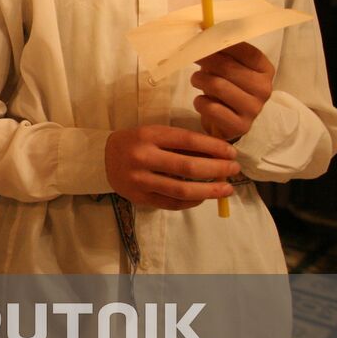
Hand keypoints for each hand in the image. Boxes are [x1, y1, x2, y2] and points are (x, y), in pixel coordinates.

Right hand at [104, 125, 237, 210]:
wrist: (102, 158)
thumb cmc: (135, 143)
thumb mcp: (155, 134)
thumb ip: (182, 144)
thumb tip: (217, 154)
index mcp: (148, 135)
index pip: (187, 140)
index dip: (213, 146)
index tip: (231, 153)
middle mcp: (142, 157)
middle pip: (187, 166)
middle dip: (216, 169)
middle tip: (234, 170)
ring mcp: (139, 180)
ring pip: (181, 189)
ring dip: (209, 190)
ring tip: (226, 189)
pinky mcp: (139, 197)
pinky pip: (171, 203)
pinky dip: (191, 201)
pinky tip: (203, 197)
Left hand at [191, 42, 274, 140]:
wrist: (226, 123)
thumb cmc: (226, 88)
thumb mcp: (228, 67)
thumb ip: (221, 51)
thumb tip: (203, 30)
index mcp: (265, 69)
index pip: (244, 50)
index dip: (220, 44)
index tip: (202, 40)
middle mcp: (264, 88)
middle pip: (227, 67)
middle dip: (205, 61)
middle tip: (193, 58)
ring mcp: (254, 109)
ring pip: (217, 85)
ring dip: (198, 80)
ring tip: (196, 80)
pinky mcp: (240, 126)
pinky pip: (211, 107)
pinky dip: (199, 102)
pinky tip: (202, 101)